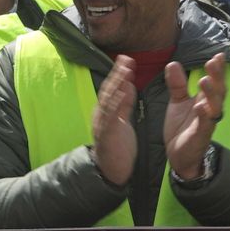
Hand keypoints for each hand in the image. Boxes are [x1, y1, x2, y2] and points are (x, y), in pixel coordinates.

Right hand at [90, 55, 136, 185]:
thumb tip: (127, 85)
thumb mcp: (122, 121)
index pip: (112, 88)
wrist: (109, 171)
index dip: (118, 73)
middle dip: (117, 74)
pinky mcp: (107, 134)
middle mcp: (101, 115)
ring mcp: (102, 124)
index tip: (126, 59)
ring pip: (108, 100)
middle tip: (125, 58)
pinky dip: (116, 103)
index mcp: (106, 111)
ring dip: (116, 84)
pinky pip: (111, 116)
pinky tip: (123, 92)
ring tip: (125, 70)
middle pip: (108, 90)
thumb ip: (124, 104)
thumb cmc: (117, 146)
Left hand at [164, 53, 226, 180]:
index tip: (219, 55)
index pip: (214, 81)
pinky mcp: (201, 135)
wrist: (179, 154)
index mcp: (205, 99)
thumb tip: (172, 63)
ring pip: (214, 106)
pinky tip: (200, 106)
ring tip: (205, 80)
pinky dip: (203, 115)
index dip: (217, 69)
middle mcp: (209, 109)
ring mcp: (207, 122)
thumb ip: (177, 84)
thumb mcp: (177, 102)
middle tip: (214, 62)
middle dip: (217, 76)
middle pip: (218, 90)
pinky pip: (204, 124)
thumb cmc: (182, 127)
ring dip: (211, 93)